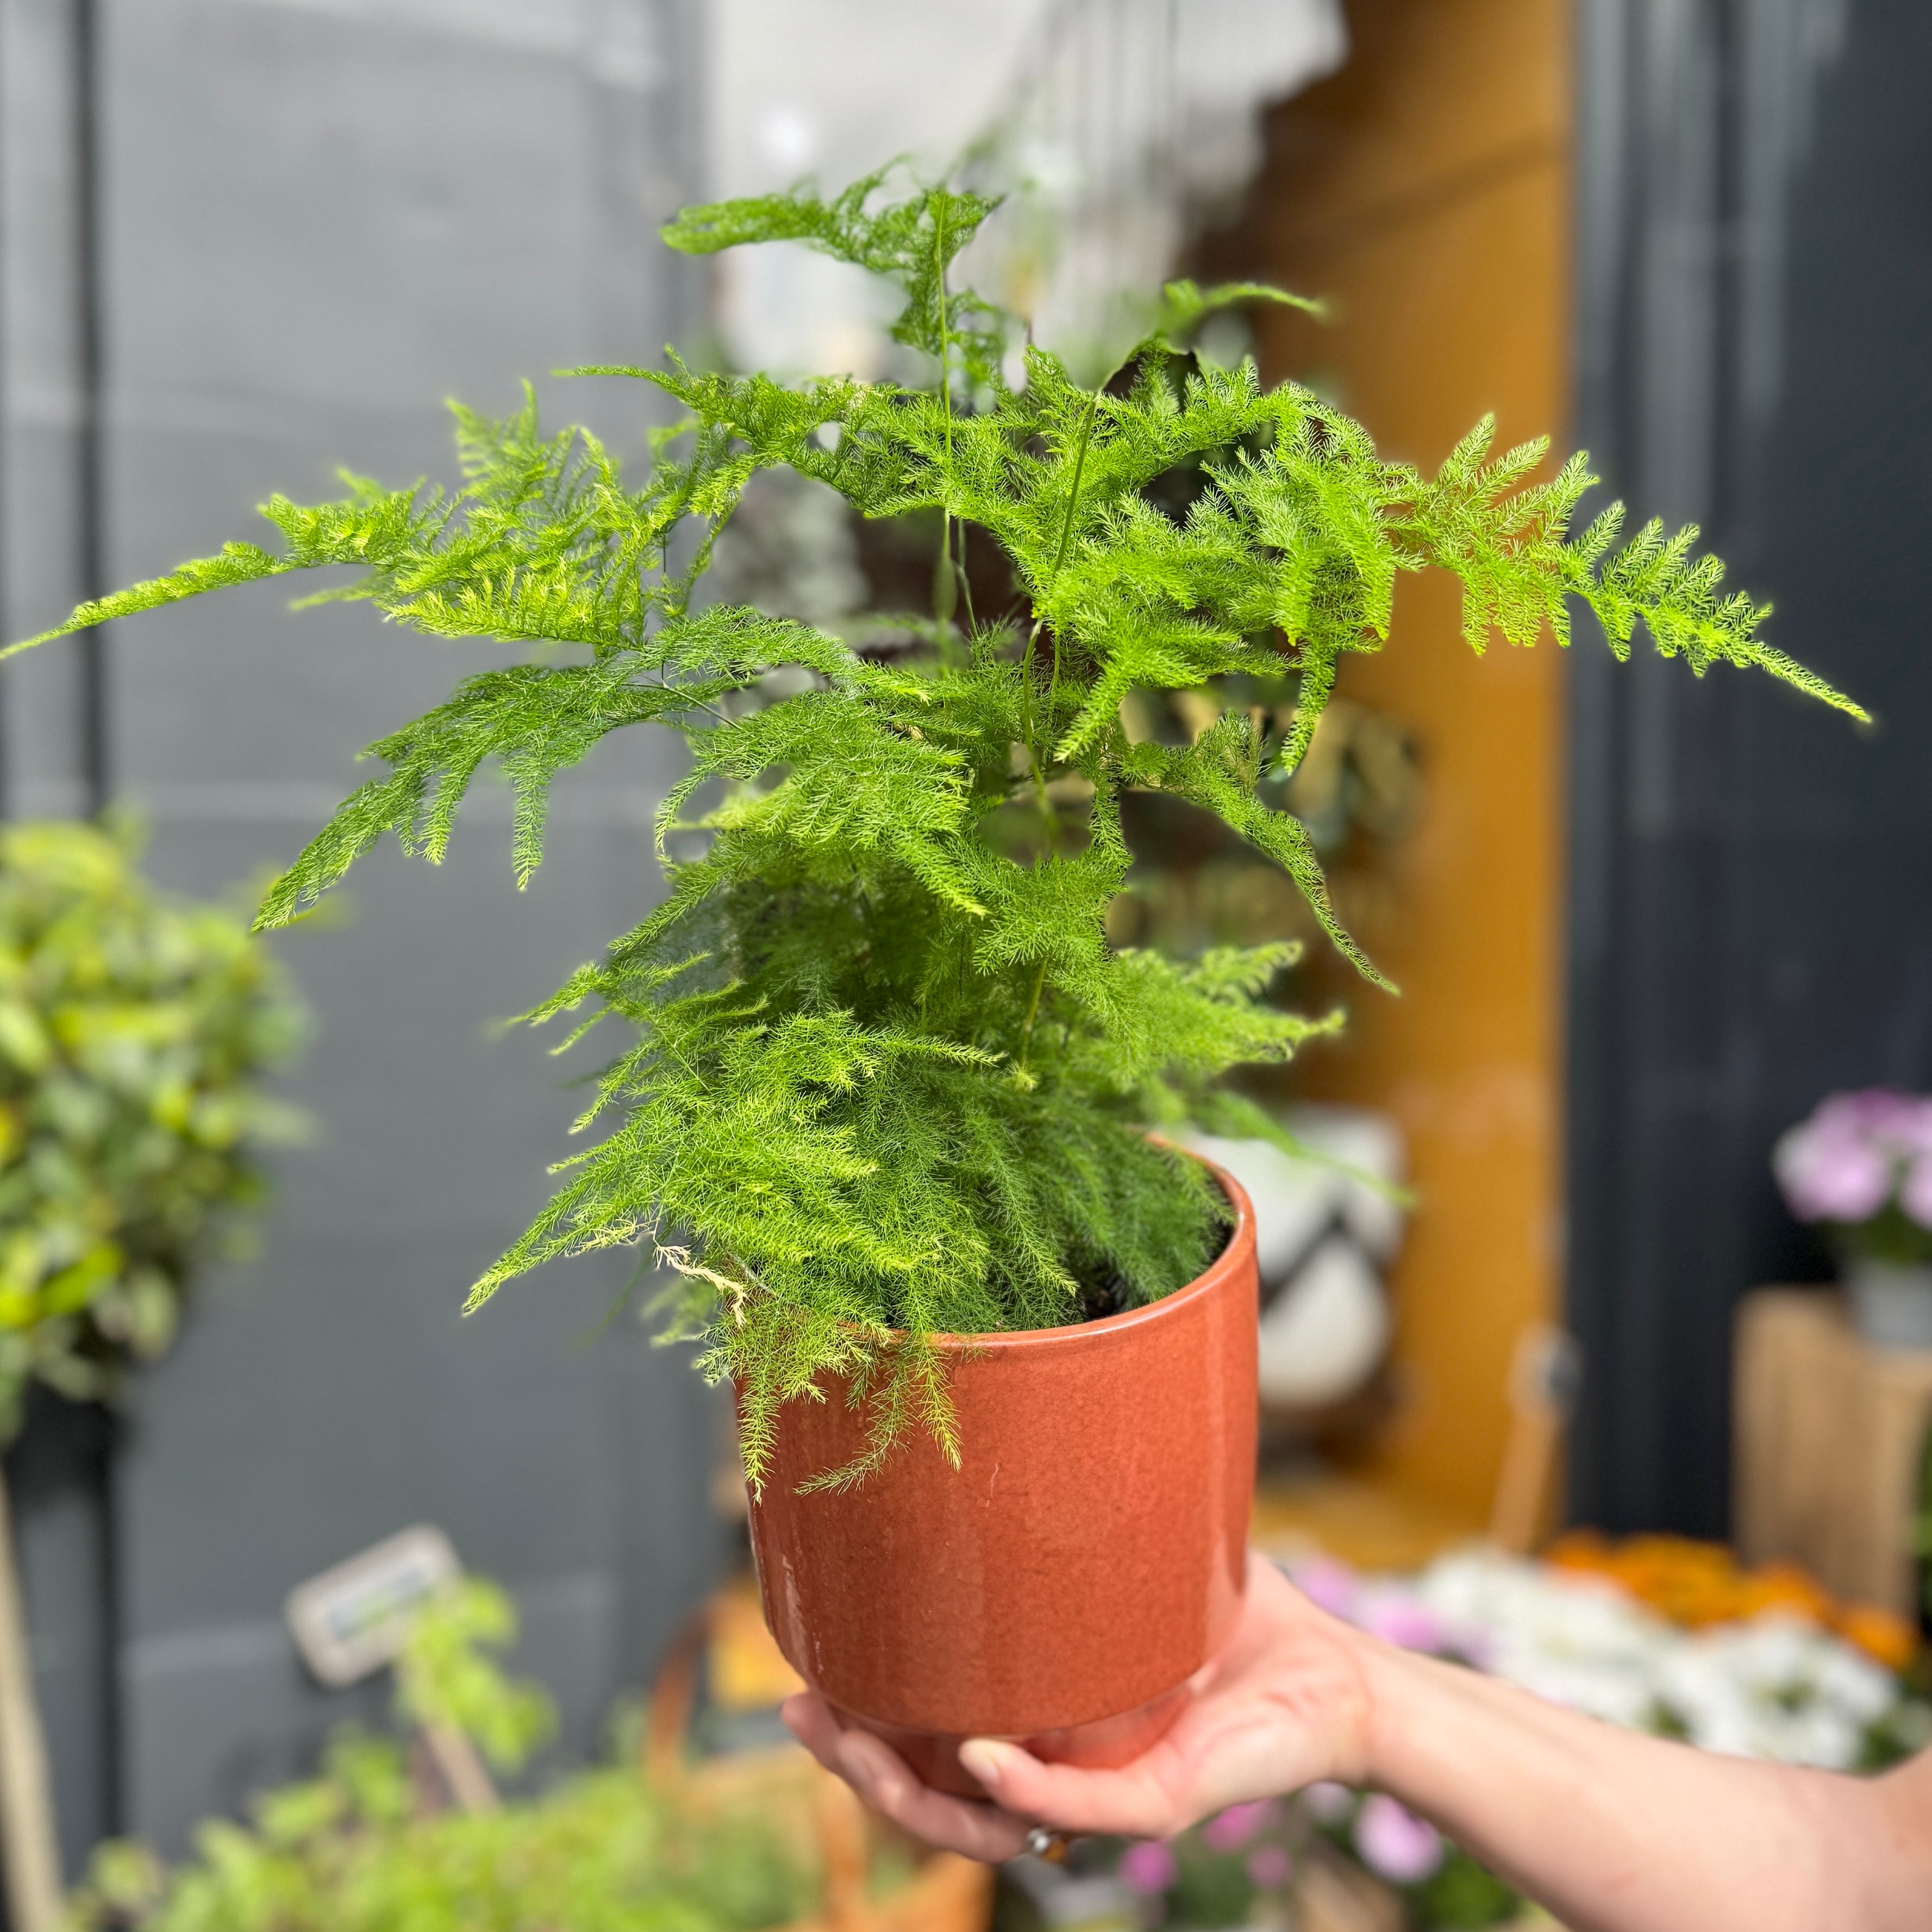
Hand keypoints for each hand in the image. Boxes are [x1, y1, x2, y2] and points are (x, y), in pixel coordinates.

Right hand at [780, 1551, 1374, 1861]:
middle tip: (804, 1713)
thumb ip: (1072, 1523)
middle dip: (857, 1764)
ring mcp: (1107, 1790)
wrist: (1341, 1676)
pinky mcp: (1161, 1797)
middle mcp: (1064, 1769)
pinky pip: (1078, 1807)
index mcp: (1044, 1727)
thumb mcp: (1132, 1565)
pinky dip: (1020, 1786)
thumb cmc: (1243, 1624)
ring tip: (853, 1737)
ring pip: (983, 1818)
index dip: (864, 1727)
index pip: (933, 1746)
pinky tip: (977, 1756)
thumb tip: (1017, 1415)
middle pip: (934, 1792)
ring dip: (909, 1788)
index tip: (806, 1685)